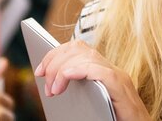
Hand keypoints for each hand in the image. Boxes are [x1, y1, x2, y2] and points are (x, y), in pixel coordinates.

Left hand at [34, 40, 149, 119]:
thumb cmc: (115, 120)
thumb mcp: (91, 104)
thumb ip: (77, 92)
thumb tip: (50, 87)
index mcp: (102, 72)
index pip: (77, 48)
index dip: (55, 54)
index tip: (40, 70)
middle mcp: (111, 70)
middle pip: (78, 48)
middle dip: (54, 61)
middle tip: (44, 82)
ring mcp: (118, 77)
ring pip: (86, 56)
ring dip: (62, 69)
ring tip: (53, 89)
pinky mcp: (121, 87)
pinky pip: (99, 71)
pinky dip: (78, 71)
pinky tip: (64, 79)